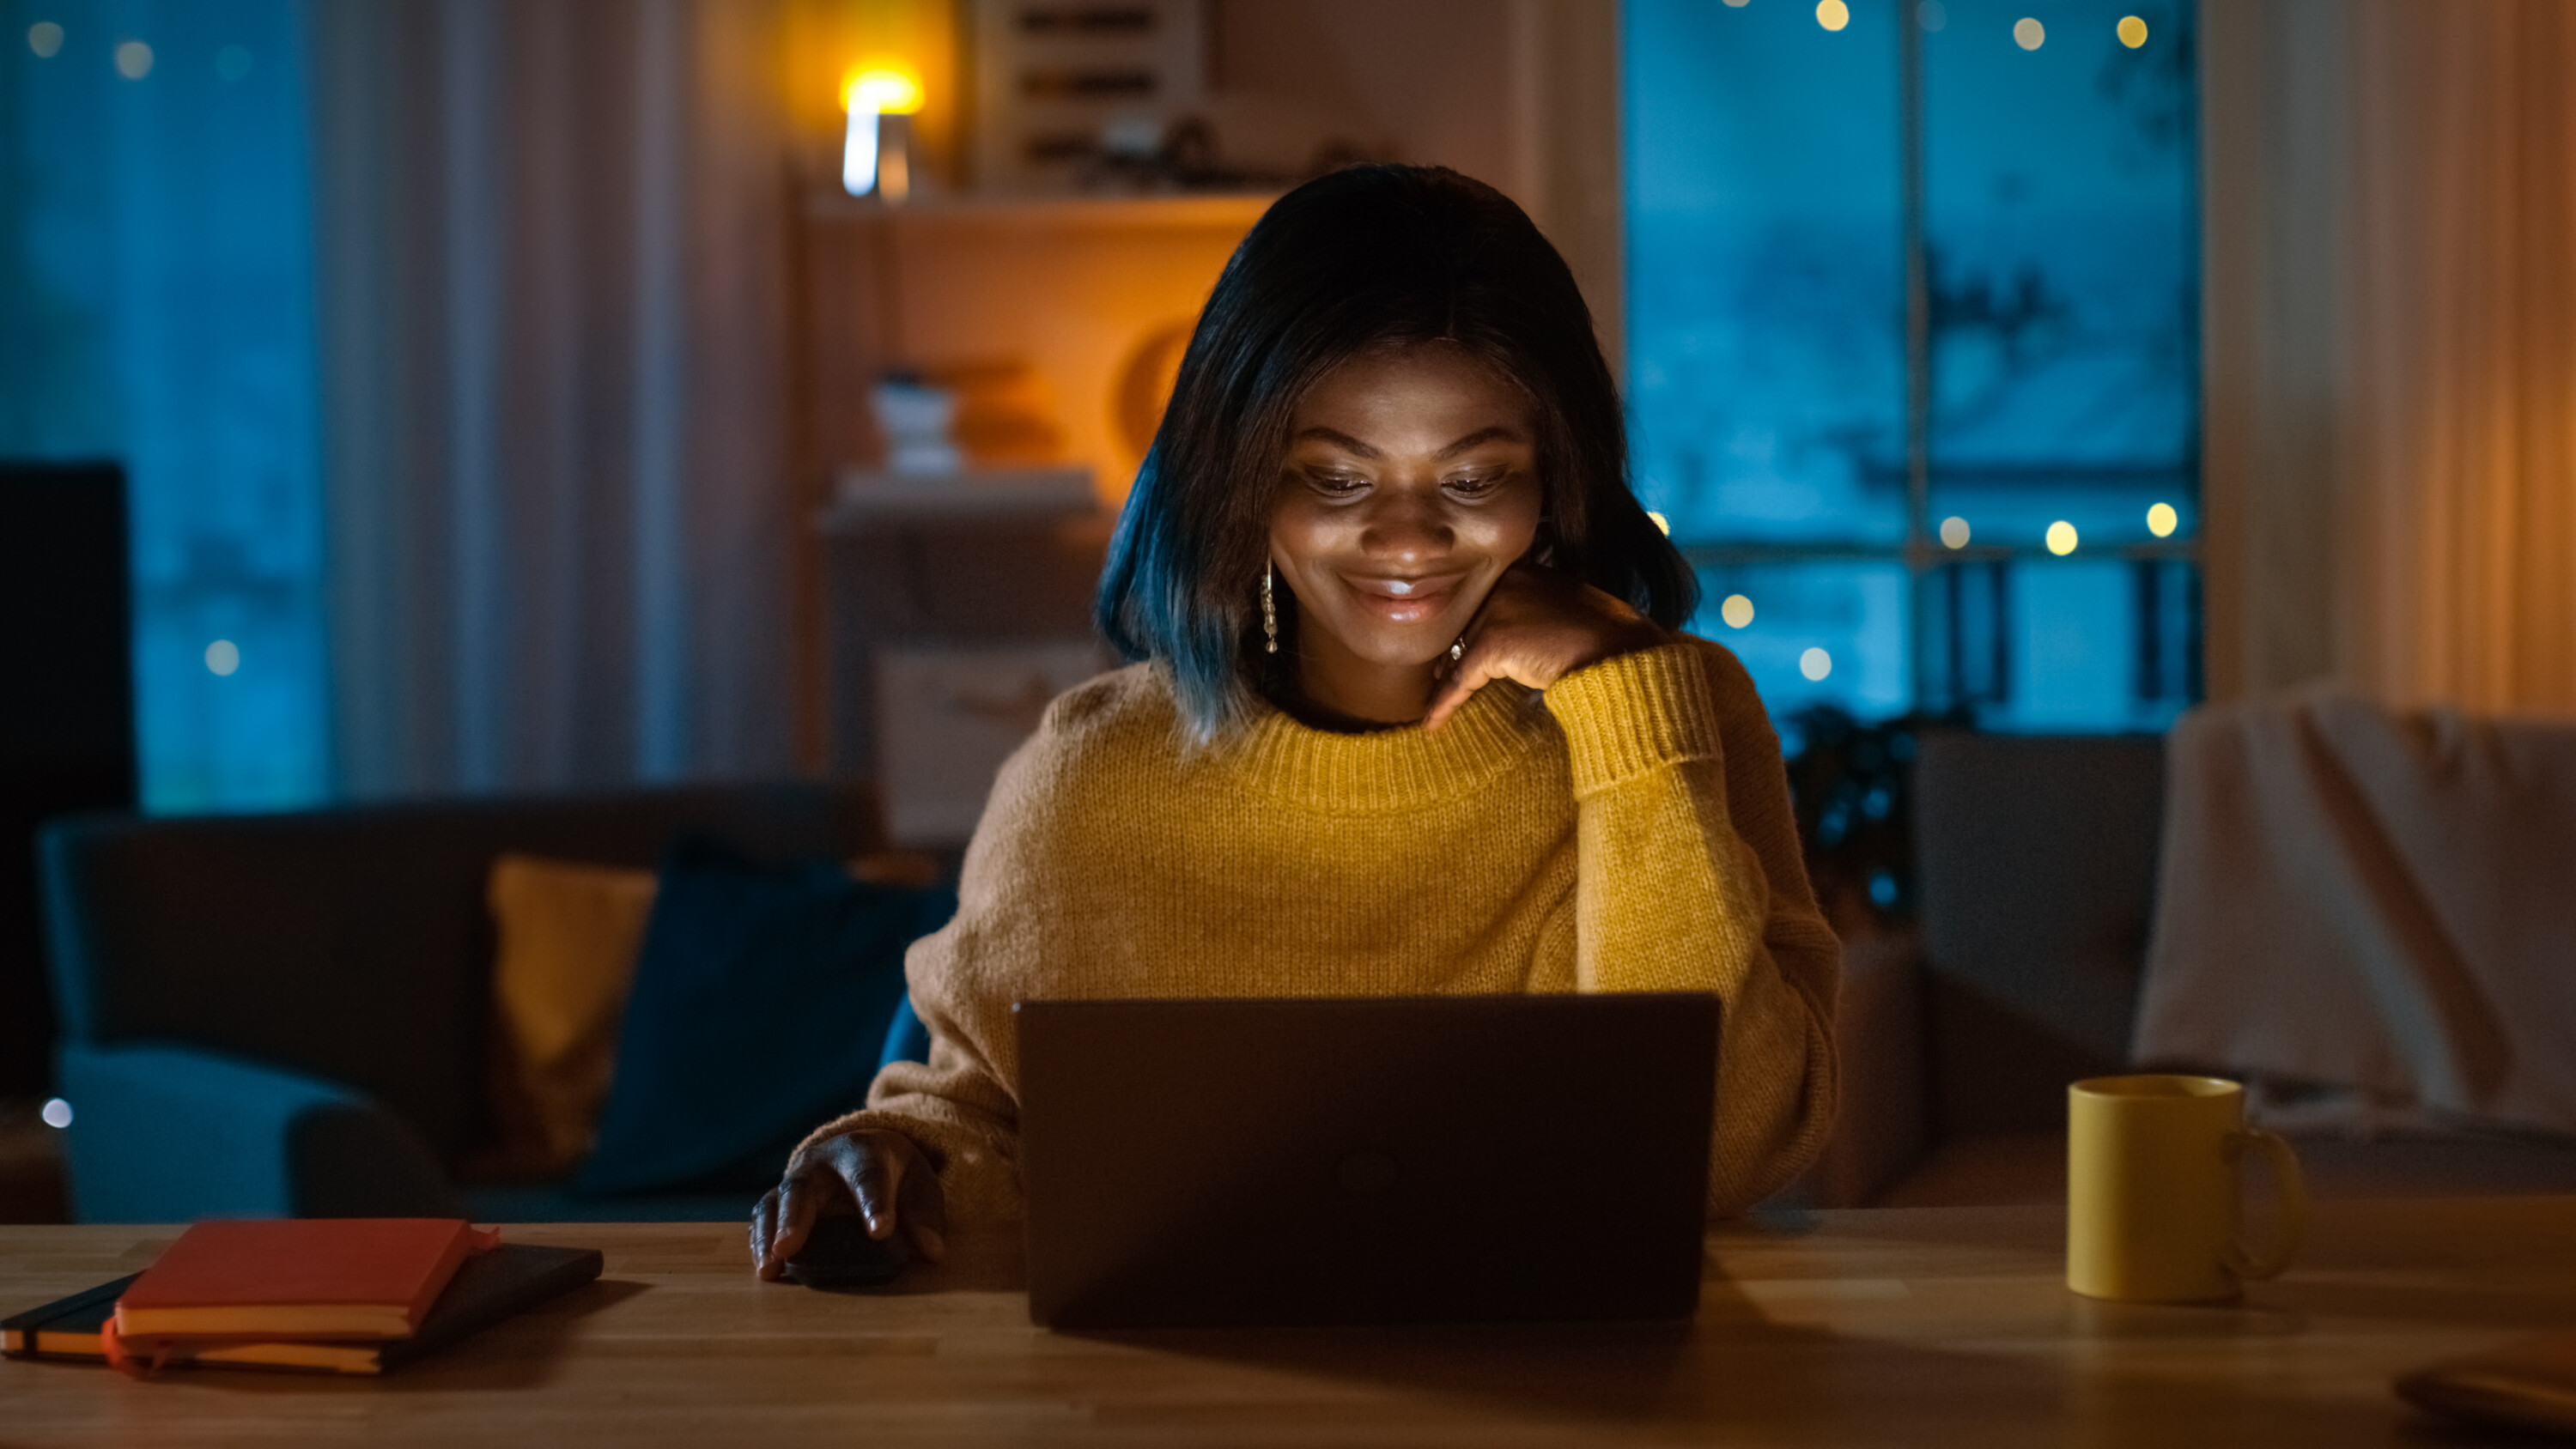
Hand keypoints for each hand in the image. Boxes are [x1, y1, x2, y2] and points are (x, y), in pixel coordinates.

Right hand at [750, 1128, 947, 1280]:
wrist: (862, 1153)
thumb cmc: (894, 1174)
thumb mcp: (919, 1184)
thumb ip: (926, 1215)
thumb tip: (933, 1251)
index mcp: (863, 1152)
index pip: (868, 1175)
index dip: (874, 1203)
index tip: (881, 1232)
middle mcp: (821, 1163)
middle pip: (804, 1186)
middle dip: (797, 1217)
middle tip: (790, 1247)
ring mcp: (796, 1182)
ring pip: (776, 1203)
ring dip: (770, 1236)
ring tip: (770, 1269)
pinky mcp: (779, 1202)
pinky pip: (764, 1218)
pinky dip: (760, 1242)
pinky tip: (765, 1269)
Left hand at [1422, 562, 1666, 731]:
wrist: (1623, 656)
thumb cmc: (1608, 640)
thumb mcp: (1568, 611)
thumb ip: (1537, 613)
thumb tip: (1513, 640)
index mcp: (1526, 570)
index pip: (1485, 601)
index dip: (1471, 630)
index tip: (1456, 652)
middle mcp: (1507, 581)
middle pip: (1467, 623)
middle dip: (1456, 652)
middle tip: (1440, 678)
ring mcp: (1498, 609)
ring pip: (1460, 650)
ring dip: (1449, 679)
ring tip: (1437, 702)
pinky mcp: (1493, 642)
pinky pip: (1461, 678)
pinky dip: (1447, 702)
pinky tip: (1434, 723)